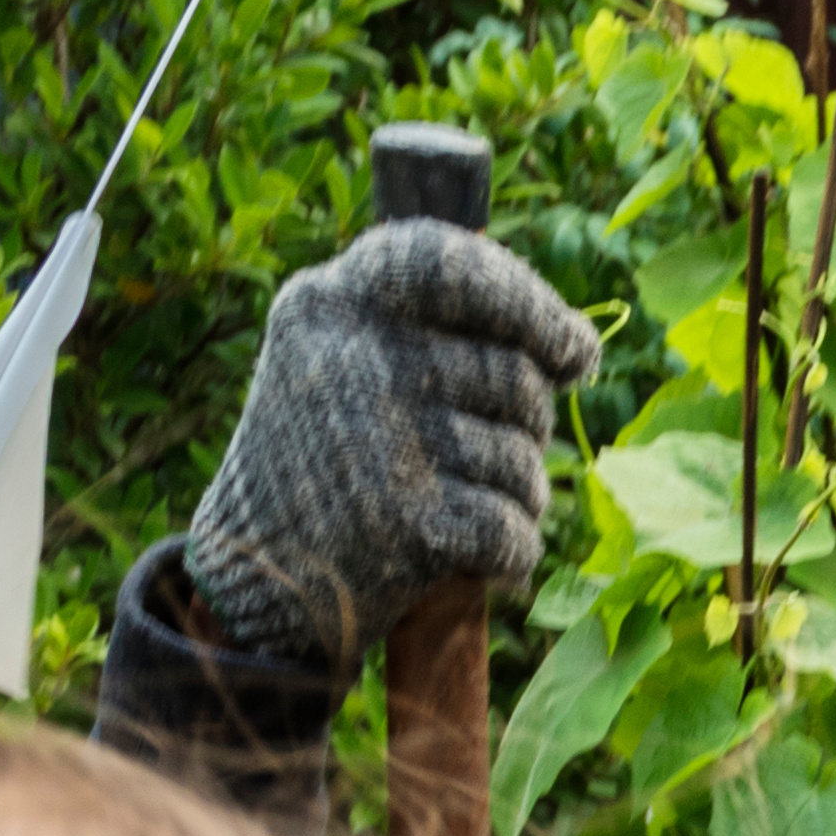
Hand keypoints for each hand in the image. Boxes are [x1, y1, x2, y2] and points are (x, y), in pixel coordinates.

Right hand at [181, 218, 600, 668]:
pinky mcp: (403, 521)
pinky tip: (477, 554)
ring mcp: (381, 437)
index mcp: (334, 300)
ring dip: (518, 494)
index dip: (532, 304)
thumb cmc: (329, 453)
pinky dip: (511, 553)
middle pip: (515, 376)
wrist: (255, 569)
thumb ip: (440, 328)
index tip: (575, 352)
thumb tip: (580, 346)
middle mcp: (355, 357)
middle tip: (484, 452)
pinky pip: (513, 529)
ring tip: (464, 503)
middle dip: (526, 424)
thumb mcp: (344, 352)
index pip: (455, 265)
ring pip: (523, 460)